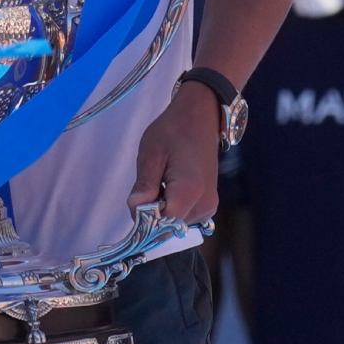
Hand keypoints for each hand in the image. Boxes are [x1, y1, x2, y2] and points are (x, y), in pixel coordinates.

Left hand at [128, 80, 222, 224]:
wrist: (199, 117)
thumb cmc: (173, 131)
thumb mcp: (151, 155)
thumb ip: (144, 187)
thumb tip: (135, 212)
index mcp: (190, 192)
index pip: (162, 225)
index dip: (144, 218)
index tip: (136, 201)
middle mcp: (204, 205)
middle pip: (169, 226)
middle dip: (152, 214)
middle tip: (148, 185)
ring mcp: (209, 206)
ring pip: (175, 224)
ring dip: (162, 210)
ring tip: (160, 182)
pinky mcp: (208, 204)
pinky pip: (184, 217)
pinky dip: (171, 208)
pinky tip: (168, 187)